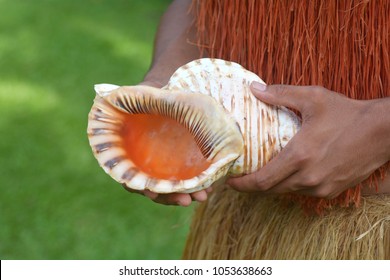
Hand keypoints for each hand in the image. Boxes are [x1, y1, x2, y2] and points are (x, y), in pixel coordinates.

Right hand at [121, 80, 211, 205]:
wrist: (175, 90)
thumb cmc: (156, 93)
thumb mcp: (143, 94)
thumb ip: (130, 99)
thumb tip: (106, 96)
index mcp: (129, 151)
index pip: (129, 175)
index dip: (139, 185)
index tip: (150, 191)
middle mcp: (145, 163)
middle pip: (152, 187)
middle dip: (168, 196)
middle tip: (184, 200)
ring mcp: (163, 166)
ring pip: (170, 187)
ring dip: (184, 195)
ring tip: (201, 196)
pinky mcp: (182, 165)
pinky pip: (186, 180)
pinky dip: (195, 186)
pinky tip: (209, 188)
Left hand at [227, 82, 389, 197]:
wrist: (383, 131)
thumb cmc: (347, 113)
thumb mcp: (313, 98)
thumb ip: (280, 94)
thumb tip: (254, 88)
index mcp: (299, 157)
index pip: (262, 181)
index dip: (243, 185)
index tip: (230, 182)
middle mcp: (308, 177)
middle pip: (271, 190)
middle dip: (253, 187)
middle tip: (242, 177)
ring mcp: (322, 187)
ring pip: (287, 192)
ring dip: (272, 185)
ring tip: (262, 173)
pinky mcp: (332, 191)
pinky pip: (304, 192)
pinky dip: (292, 185)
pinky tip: (289, 172)